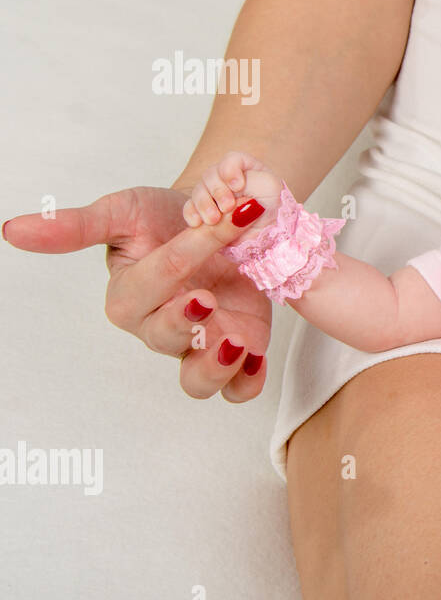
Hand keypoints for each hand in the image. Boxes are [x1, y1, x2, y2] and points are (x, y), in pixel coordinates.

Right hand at [2, 183, 273, 401]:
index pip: (149, 286)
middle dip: (184, 322)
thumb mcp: (125, 211)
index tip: (209, 236)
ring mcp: (200, 343)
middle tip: (206, 299)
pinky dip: (247, 382)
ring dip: (215, 368)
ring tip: (237, 344)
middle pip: (164, 340)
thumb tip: (11, 231)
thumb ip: (77, 226)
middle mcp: (161, 326)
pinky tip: (258, 359)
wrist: (225, 220)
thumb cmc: (167, 217)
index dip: (177, 262)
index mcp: (130, 296)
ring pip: (197, 381)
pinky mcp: (239, 350)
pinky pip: (238, 388)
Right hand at [183, 151, 281, 240]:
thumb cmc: (275, 209)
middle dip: (218, 191)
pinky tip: (197, 223)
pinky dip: (191, 214)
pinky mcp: (204, 213)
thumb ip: (250, 185)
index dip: (231, 170)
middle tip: (227, 207)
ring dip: (204, 204)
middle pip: (212, 174)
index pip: (232, 160)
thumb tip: (227, 201)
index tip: (238, 186)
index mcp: (246, 168)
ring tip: (213, 220)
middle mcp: (227, 180)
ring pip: (199, 190)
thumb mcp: (270, 189)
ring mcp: (214, 196)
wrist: (271, 241)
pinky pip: (190, 208)